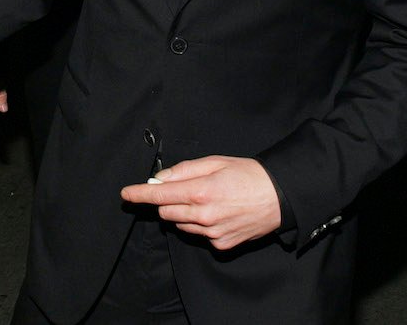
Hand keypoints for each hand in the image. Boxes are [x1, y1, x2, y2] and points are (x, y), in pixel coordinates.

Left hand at [120, 156, 281, 250]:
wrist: (280, 197)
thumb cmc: (248, 175)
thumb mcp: (214, 162)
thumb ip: (184, 170)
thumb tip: (160, 178)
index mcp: (201, 192)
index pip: (160, 195)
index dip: (140, 194)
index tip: (126, 194)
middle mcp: (204, 216)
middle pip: (166, 212)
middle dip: (165, 200)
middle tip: (181, 189)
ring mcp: (213, 233)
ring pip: (180, 224)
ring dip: (182, 212)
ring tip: (205, 199)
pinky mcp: (222, 244)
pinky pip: (198, 235)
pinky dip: (199, 224)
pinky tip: (216, 213)